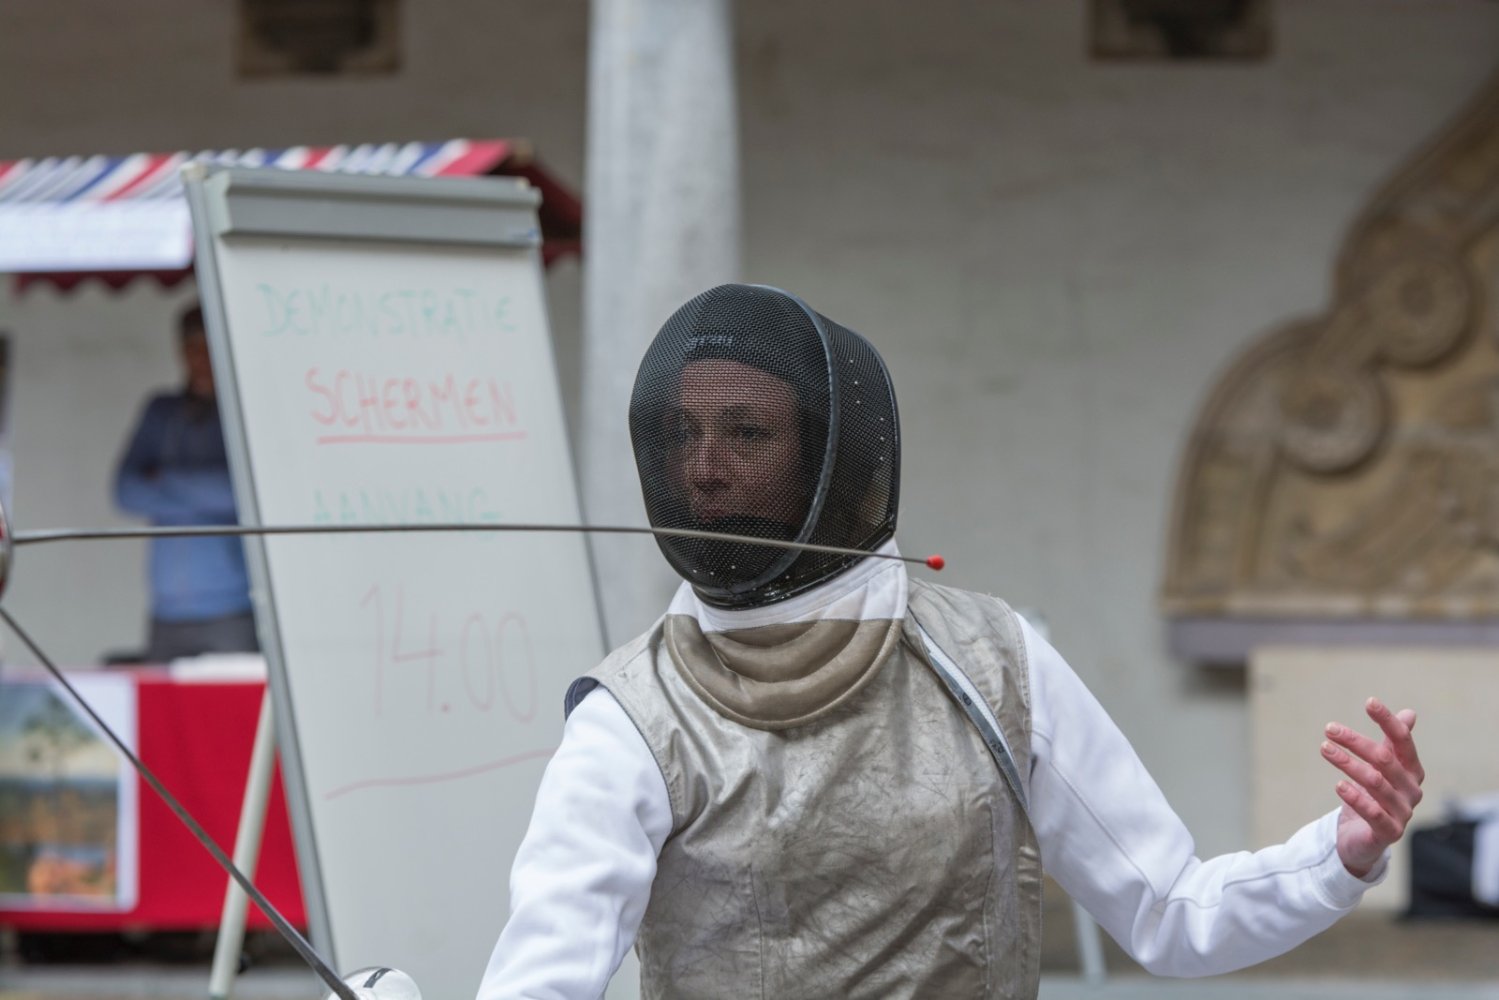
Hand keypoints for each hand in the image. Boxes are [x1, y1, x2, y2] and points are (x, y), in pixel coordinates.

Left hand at [1321, 697, 1423, 877]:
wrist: (1362, 839)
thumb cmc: (1372, 797)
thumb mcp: (1380, 768)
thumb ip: (1393, 743)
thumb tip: (1410, 713)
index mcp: (1412, 771)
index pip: (1403, 741)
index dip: (1388, 721)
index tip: (1369, 702)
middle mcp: (1412, 790)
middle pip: (1384, 759)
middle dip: (1355, 741)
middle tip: (1329, 729)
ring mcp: (1402, 812)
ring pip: (1375, 782)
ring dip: (1347, 763)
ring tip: (1325, 749)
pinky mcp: (1389, 832)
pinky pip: (1373, 812)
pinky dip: (1355, 797)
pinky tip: (1339, 785)